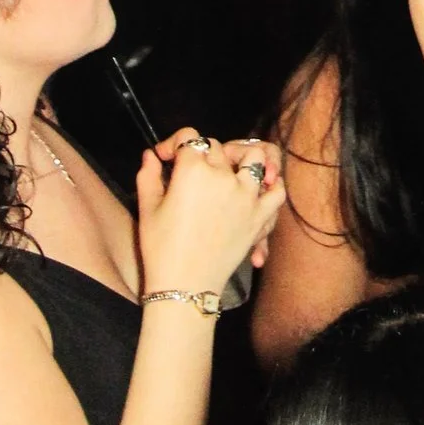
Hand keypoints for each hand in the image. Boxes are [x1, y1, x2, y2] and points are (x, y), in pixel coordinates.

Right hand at [136, 130, 283, 291]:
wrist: (185, 286)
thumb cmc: (161, 249)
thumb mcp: (147, 208)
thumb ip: (148, 174)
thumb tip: (151, 154)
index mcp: (192, 171)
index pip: (188, 138)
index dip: (174, 143)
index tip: (165, 157)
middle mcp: (222, 177)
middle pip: (216, 147)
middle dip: (200, 153)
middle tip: (190, 172)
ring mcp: (246, 195)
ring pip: (253, 159)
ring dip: (240, 160)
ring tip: (227, 172)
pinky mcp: (260, 216)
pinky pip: (276, 191)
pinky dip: (270, 185)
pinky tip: (256, 188)